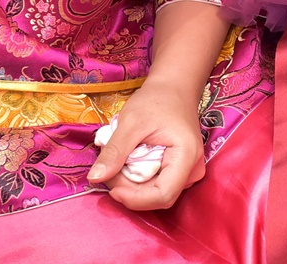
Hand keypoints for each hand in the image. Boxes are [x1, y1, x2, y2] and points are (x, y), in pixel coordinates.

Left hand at [87, 79, 205, 209]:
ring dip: (132, 185)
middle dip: (130, 190)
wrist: (174, 88)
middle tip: (109, 169)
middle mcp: (193, 169)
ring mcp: (189, 171)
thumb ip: (114, 152)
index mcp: (187, 156)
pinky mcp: (180, 170)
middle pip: (158, 197)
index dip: (134, 198)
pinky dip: (138, 179)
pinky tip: (129, 163)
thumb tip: (94, 178)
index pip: (163, 195)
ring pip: (157, 193)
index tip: (111, 186)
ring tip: (118, 162)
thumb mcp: (131, 123)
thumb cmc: (156, 100)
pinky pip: (158, 185)